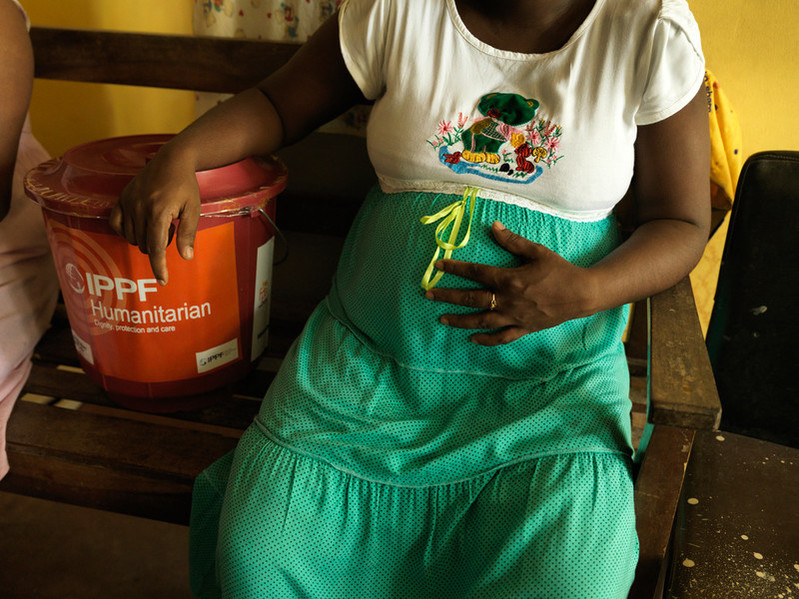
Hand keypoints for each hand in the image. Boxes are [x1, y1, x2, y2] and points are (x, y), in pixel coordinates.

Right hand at [108, 147, 200, 285]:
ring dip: (145, 238)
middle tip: (170, 229)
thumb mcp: (193, 210)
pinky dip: (126, 231)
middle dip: (158, 245)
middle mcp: (140, 208)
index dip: (159, 267)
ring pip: (132, 237)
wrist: (172, 160)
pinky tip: (139, 225)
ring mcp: (128, 202)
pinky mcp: (121, 197)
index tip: (162, 281)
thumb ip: (188, 234)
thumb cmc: (185, 186)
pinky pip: (115, 224)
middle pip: (144, 245)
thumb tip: (185, 257)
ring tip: (159, 222)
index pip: (156, 248)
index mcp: (159, 212)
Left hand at [425, 221, 598, 345]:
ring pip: (481, 320)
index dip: (455, 268)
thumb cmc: (560, 270)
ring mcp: (514, 317)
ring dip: (459, 320)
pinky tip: (472, 339)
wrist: (582, 294)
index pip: (475, 272)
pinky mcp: (523, 328)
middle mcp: (507, 300)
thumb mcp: (537, 251)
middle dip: (447, 296)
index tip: (438, 265)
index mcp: (509, 279)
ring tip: (442, 319)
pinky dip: (486, 339)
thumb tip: (493, 226)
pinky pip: (501, 337)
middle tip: (428, 294)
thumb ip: (512, 241)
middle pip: (471, 298)